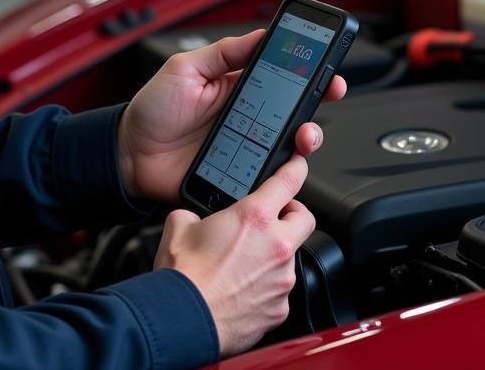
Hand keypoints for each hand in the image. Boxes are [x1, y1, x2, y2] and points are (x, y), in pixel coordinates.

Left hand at [117, 29, 345, 203]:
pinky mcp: (239, 176)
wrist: (129, 155)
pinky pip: (269, 177)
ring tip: (303, 135)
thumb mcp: (185, 68)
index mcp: (239, 87)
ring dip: (305, 139)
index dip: (308, 72)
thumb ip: (223, 52)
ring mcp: (246, 148)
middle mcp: (249, 117)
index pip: (282, 76)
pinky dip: (282, 173)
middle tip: (328, 95)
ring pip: (289, 145)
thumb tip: (261, 35)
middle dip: (318, 103)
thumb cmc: (153, 109)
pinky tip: (281, 166)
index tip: (328, 66)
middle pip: (295, 111)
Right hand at [155, 153, 314, 356]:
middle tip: (273, 218)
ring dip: (275, 254)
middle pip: (305, 218)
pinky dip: (267, 286)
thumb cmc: (183, 277)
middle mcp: (276, 246)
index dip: (297, 167)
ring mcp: (281, 279)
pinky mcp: (279, 309)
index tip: (299, 163)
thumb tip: (192, 218)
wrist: (182, 320)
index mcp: (255, 217)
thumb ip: (193, 214)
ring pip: (291, 257)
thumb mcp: (179, 226)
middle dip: (292, 214)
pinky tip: (243, 289)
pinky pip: (280, 290)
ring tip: (245, 262)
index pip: (289, 181)